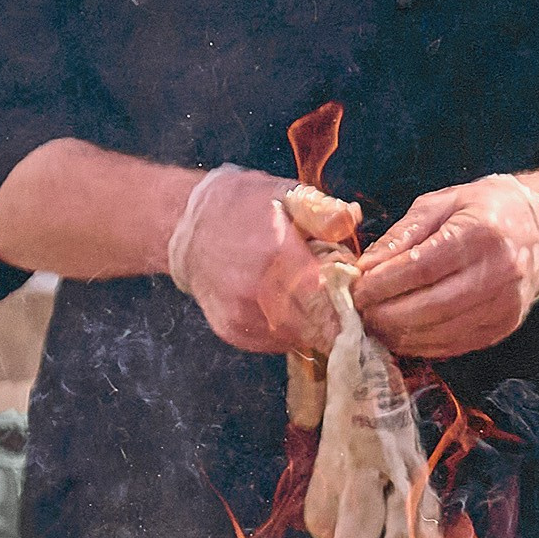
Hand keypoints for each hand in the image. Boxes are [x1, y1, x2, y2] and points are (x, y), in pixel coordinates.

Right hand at [172, 167, 346, 355]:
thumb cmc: (240, 206)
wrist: (185, 226)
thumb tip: (350, 220)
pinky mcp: (232, 330)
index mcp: (276, 254)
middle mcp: (257, 292)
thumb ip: (321, 212)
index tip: (354, 293)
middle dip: (335, 315)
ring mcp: (242, 315)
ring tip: (309, 298)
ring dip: (313, 324)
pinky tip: (285, 305)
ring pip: (299, 337)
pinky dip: (288, 329)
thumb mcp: (284, 195)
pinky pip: (275, 342)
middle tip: (338, 299)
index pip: (331, 297)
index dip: (349, 299)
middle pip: (318, 324)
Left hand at [344, 175, 538, 358]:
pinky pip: (455, 345)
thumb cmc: (484, 209)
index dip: (382, 284)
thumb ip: (401, 236)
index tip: (356, 289)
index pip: (421, 268)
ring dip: (399, 334)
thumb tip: (364, 268)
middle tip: (359, 311)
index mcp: (481, 234)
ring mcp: (505, 305)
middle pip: (429, 306)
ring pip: (440, 332)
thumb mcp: (440, 205)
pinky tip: (402, 334)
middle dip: (385, 314)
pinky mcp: (505, 327)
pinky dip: (422, 345)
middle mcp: (500, 272)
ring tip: (375, 323)